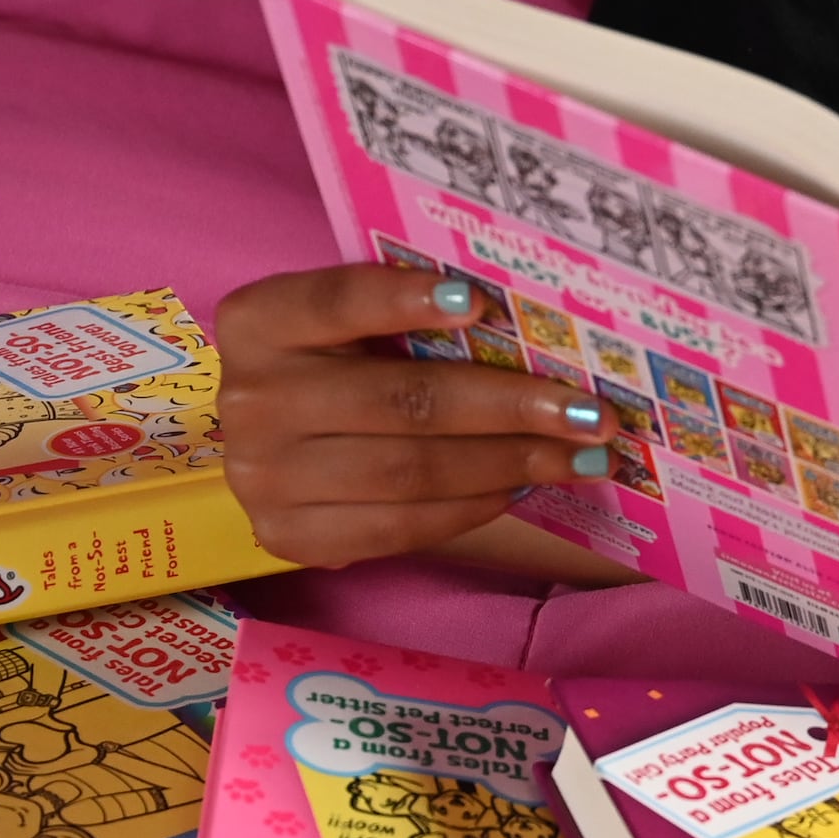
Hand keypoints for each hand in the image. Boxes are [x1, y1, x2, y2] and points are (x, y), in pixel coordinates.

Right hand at [212, 264, 621, 567]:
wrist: (278, 445)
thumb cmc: (337, 362)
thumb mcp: (349, 323)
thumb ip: (410, 315)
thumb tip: (534, 324)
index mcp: (259, 322)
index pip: (337, 301)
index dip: (406, 300)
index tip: (482, 304)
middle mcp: (249, 399)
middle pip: (401, 400)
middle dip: (511, 406)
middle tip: (589, 411)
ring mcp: (261, 477)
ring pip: (409, 472)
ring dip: (509, 463)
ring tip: (579, 455)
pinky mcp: (286, 537)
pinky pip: (399, 527)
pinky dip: (472, 506)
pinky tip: (522, 486)